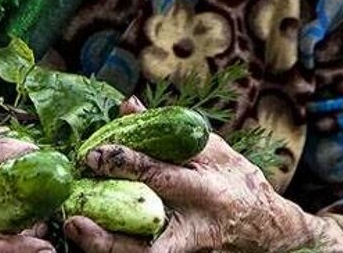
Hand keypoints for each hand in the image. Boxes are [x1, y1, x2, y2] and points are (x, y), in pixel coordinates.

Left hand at [64, 132, 342, 252]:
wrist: (269, 229)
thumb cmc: (235, 179)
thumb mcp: (211, 148)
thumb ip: (168, 130)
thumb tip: (126, 104)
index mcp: (207, 189)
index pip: (161, 176)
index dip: (125, 163)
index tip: (92, 155)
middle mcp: (197, 226)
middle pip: (149, 236)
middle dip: (109, 232)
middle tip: (73, 217)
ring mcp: (189, 249)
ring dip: (107, 249)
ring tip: (76, 231)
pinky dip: (118, 250)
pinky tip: (92, 240)